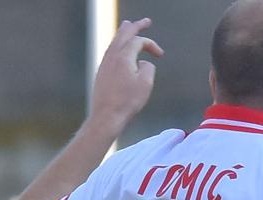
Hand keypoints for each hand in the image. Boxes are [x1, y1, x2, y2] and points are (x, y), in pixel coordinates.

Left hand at [87, 19, 163, 135]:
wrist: (107, 115)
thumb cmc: (128, 101)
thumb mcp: (146, 84)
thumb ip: (148, 68)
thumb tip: (144, 63)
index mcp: (124, 56)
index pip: (138, 41)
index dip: (151, 44)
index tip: (160, 55)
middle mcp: (112, 55)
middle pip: (124, 34)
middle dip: (136, 26)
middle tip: (145, 21)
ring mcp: (105, 62)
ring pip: (115, 40)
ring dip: (124, 32)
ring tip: (128, 26)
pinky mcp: (102, 71)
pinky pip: (110, 50)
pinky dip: (118, 43)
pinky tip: (119, 47)